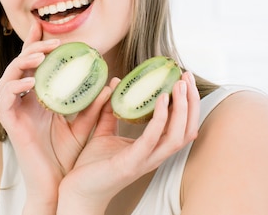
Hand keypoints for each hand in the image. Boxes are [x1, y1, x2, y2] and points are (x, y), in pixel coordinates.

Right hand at [0, 21, 110, 211]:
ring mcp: (13, 110)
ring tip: (42, 57)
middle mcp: (22, 100)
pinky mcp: (7, 122)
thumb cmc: (67, 155)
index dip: (35, 43)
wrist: (56, 184)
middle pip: (20, 64)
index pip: (33, 63)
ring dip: (23, 63)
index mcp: (37, 96)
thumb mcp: (84, 124)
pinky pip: (4, 99)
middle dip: (34, 49)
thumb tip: (111, 81)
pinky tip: (32, 82)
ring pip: (8, 76)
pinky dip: (16, 87)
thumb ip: (94, 104)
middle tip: (53, 43)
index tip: (43, 25)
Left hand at [57, 72, 199, 213]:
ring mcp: (145, 160)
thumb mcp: (103, 131)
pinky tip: (160, 100)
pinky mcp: (131, 163)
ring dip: (182, 109)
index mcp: (151, 148)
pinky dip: (160, 119)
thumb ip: (110, 111)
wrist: (77, 191)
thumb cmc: (91, 166)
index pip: (181, 126)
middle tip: (186, 76)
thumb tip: (114, 83)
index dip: (187, 103)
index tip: (184, 78)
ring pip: (177, 135)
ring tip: (178, 85)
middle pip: (187, 129)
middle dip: (191, 101)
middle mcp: (154, 155)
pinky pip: (152, 139)